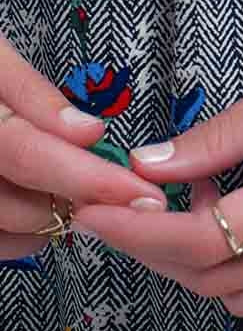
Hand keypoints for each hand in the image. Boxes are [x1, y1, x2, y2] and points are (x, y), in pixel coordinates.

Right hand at [0, 35, 168, 258]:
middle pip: (21, 205)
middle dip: (72, 196)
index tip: (142, 194)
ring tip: (57, 182)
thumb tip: (89, 134)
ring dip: (47, 218)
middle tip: (103, 177)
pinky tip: (25, 200)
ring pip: (9, 235)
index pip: (27, 153)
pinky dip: (20, 233)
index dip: (90, 178)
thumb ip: (32, 94)